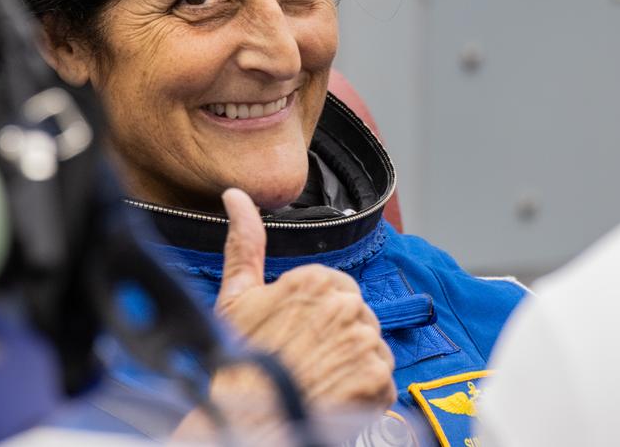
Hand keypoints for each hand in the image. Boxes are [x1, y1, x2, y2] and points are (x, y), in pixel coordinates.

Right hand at [214, 188, 396, 407]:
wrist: (245, 422)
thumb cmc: (236, 367)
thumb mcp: (236, 297)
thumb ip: (245, 243)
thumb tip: (237, 197)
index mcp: (316, 279)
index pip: (338, 292)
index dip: (319, 319)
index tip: (299, 337)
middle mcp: (345, 304)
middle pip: (358, 319)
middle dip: (339, 340)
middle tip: (308, 363)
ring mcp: (364, 340)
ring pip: (371, 349)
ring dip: (353, 367)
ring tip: (319, 381)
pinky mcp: (377, 377)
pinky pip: (382, 383)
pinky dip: (365, 396)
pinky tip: (335, 398)